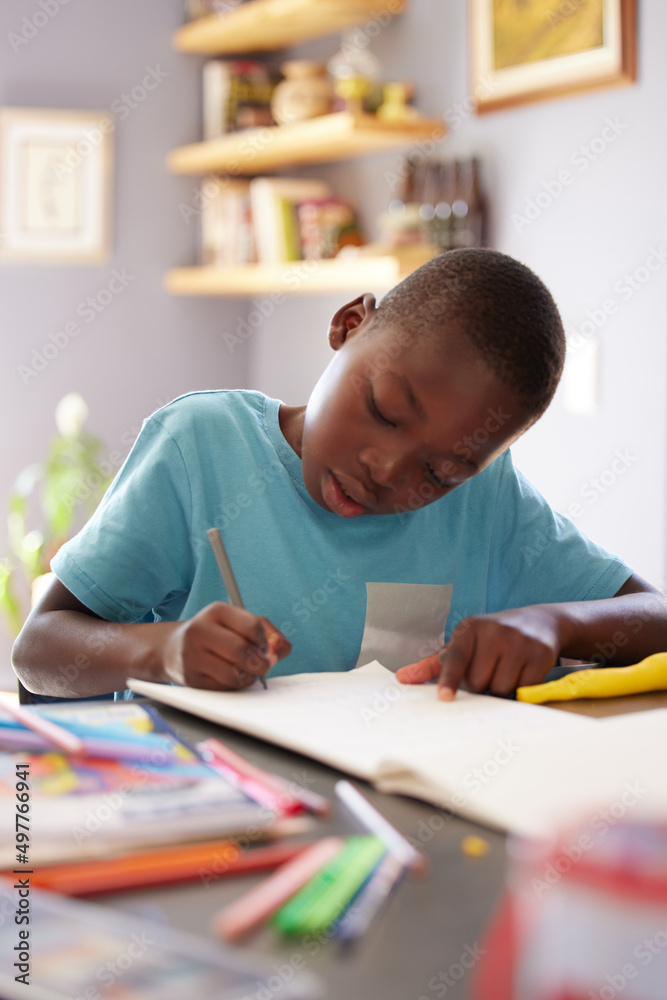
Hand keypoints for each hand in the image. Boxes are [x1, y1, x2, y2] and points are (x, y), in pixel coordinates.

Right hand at [160, 602, 290, 689]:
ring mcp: (192, 656)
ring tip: (248, 671)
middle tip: (263, 665)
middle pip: (241, 651)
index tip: (263, 646)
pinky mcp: (191, 679)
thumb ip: (268, 632)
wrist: (174, 649)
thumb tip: (284, 648)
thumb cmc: (217, 634)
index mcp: (216, 611)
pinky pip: (224, 688)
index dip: (264, 640)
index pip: (251, 626)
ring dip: (249, 677)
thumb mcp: (239, 623)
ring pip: (233, 674)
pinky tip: (233, 677)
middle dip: (260, 662)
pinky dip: (235, 685)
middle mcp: (200, 631)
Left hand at [396, 606, 562, 699]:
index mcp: (469, 628)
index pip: (456, 657)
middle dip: (480, 686)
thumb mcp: (464, 645)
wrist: (539, 622)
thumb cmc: (491, 640)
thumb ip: (433, 665)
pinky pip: (524, 689)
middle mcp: (494, 631)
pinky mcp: (540, 654)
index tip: (445, 697)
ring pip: (500, 689)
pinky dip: (520, 690)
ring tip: (505, 671)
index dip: (449, 679)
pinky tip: (522, 674)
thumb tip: (402, 678)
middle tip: (488, 671)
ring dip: (500, 690)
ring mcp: (519, 641)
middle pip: (478, 682)